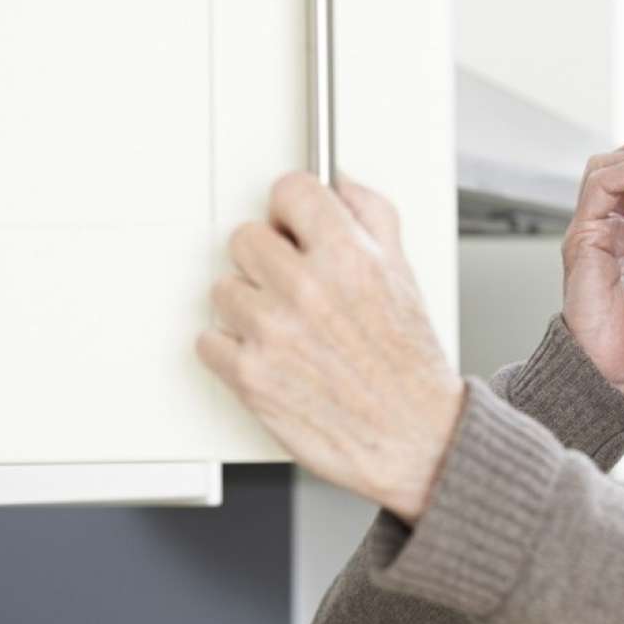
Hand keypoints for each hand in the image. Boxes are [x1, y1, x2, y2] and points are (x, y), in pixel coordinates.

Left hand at [196, 171, 463, 523]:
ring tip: (288, 330)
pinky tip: (271, 358)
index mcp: (350, 257)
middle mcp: (308, 290)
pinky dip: (232, 350)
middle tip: (292, 287)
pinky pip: (209, 340)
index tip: (295, 225)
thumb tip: (342, 183)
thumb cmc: (410, 368)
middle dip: (267, 260)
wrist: (414, 440)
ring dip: (249, 307)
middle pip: (245, 237)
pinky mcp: (250, 376)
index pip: (290, 190)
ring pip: (224, 289)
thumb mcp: (406, 277)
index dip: (293, 209)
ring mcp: (273, 333)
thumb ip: (374, 217)